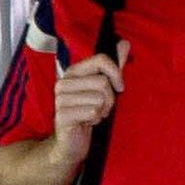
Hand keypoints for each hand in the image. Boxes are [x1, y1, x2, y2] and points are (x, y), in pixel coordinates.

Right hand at [51, 40, 129, 165]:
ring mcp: (60, 99)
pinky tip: (86, 123)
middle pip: (102, 82)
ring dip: (102, 111)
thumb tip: (124, 43)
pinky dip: (95, 120)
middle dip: (109, 99)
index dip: (116, 73)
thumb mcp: (103, 88)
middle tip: (101, 107)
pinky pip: (92, 112)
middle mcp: (63, 82)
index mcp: (73, 72)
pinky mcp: (62, 115)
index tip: (119, 87)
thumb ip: (113, 66)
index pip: (100, 60)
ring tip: (92, 115)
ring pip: (99, 98)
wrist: (71, 141)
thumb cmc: (88, 112)